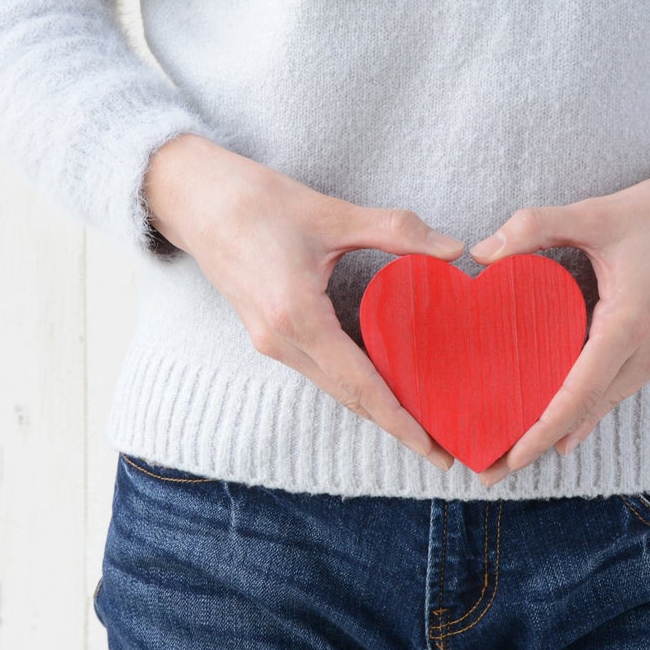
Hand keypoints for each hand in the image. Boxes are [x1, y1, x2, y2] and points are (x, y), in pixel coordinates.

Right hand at [143, 133, 463, 470]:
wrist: (196, 199)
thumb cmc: (258, 202)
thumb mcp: (332, 213)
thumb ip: (396, 231)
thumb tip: (454, 250)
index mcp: (297, 317)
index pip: (360, 384)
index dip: (400, 420)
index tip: (434, 450)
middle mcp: (281, 341)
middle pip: (349, 398)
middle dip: (396, 427)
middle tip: (444, 450)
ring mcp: (270, 341)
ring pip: (332, 388)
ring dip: (374, 408)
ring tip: (421, 422)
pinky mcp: (267, 334)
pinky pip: (318, 370)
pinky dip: (352, 384)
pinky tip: (382, 382)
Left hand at [466, 146, 649, 487]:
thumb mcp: (599, 210)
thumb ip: (536, 226)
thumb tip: (481, 252)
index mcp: (631, 322)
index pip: (580, 392)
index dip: (542, 430)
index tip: (509, 457)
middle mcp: (649, 350)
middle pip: (587, 412)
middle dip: (539, 444)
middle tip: (491, 470)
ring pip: (603, 404)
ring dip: (561, 430)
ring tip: (514, 452)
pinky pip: (617, 389)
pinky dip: (586, 409)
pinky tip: (559, 427)